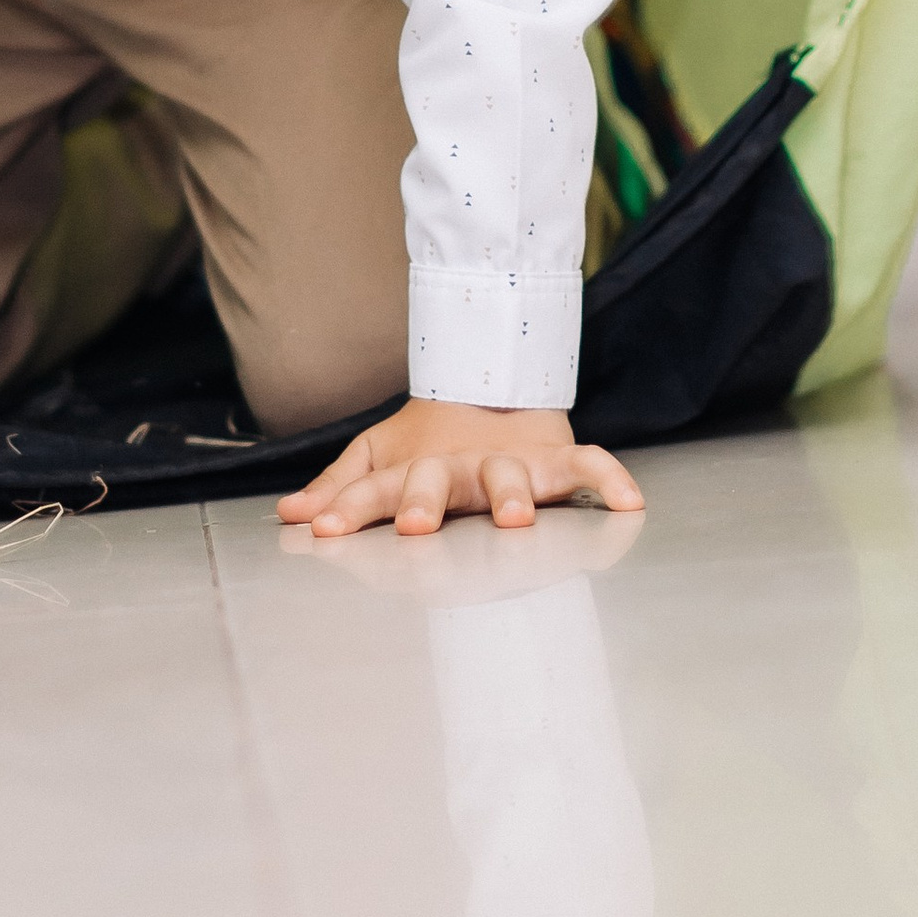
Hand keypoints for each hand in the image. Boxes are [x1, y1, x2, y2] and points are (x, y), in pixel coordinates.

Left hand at [278, 396, 644, 538]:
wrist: (491, 385)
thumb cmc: (429, 441)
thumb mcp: (378, 459)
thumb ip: (338, 489)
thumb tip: (288, 515)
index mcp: (413, 468)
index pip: (374, 488)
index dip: (347, 507)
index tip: (323, 530)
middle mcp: (458, 466)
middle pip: (439, 480)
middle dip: (425, 501)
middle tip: (414, 526)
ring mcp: (507, 461)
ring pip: (511, 476)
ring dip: (512, 494)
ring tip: (516, 517)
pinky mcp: (553, 458)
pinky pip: (586, 465)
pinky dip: (608, 478)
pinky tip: (629, 501)